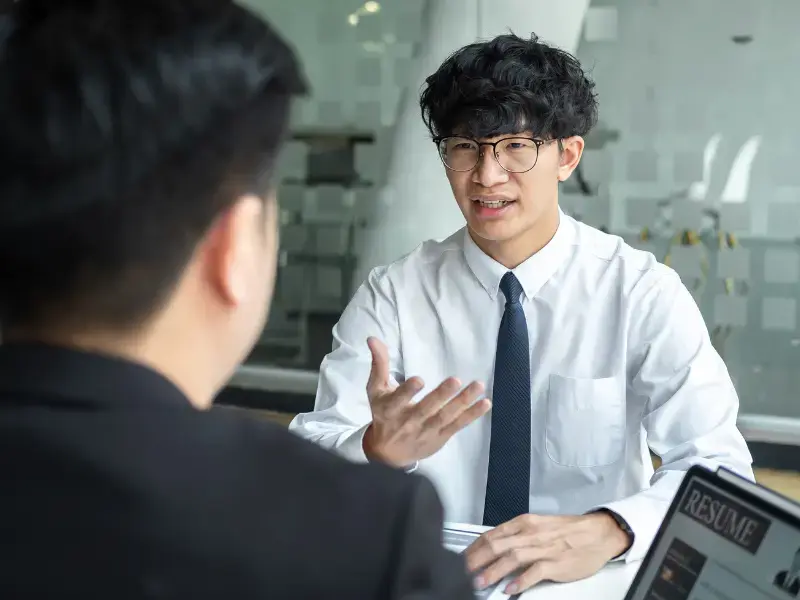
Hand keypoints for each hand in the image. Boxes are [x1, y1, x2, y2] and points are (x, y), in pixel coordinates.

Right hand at [362, 337, 490, 467]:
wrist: (388, 454)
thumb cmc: (383, 414)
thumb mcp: (376, 390)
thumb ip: (379, 364)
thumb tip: (373, 338)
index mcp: (390, 408)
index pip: (398, 399)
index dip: (408, 391)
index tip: (419, 380)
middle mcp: (409, 421)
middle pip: (426, 408)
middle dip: (441, 395)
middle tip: (455, 380)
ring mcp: (426, 431)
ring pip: (446, 416)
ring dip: (462, 402)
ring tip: (477, 386)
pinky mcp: (440, 437)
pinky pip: (457, 426)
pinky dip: (471, 415)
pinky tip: (485, 403)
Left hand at [465, 512, 631, 594]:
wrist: (598, 533)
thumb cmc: (568, 530)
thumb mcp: (537, 526)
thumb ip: (516, 535)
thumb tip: (493, 546)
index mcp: (524, 523)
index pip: (491, 534)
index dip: (474, 547)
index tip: (463, 558)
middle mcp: (531, 533)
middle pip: (496, 545)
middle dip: (476, 559)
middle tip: (463, 570)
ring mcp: (543, 548)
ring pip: (512, 557)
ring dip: (493, 570)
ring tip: (480, 581)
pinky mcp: (556, 562)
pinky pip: (535, 571)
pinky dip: (520, 580)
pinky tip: (510, 588)